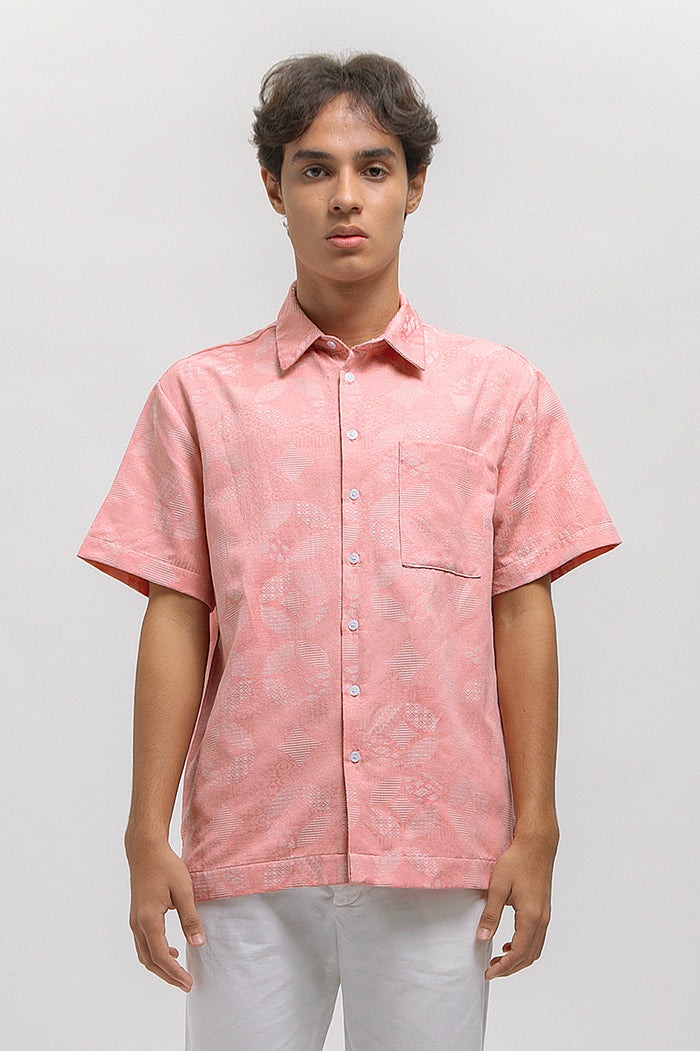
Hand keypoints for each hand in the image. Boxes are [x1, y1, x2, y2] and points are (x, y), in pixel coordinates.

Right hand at [125, 836, 205, 991]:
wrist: (145, 850)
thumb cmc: (165, 867)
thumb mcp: (184, 891)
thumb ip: (190, 918)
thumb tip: (198, 943)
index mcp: (149, 920)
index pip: (162, 956)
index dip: (175, 972)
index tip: (189, 982)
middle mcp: (137, 924)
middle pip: (150, 961)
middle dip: (168, 975)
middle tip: (186, 984)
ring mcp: (134, 921)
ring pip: (144, 954)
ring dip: (161, 966)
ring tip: (179, 972)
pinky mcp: (137, 917)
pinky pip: (143, 943)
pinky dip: (155, 954)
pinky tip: (172, 950)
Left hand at [476, 829, 557, 979]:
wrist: (536, 845)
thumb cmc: (517, 862)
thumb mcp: (498, 886)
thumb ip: (491, 914)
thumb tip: (482, 937)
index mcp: (530, 916)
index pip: (518, 953)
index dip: (503, 967)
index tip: (488, 972)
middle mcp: (541, 920)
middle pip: (528, 956)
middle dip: (510, 968)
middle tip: (491, 970)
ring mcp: (545, 916)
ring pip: (535, 949)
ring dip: (518, 960)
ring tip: (499, 961)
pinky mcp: (544, 910)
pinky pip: (537, 938)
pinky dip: (525, 948)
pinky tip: (509, 944)